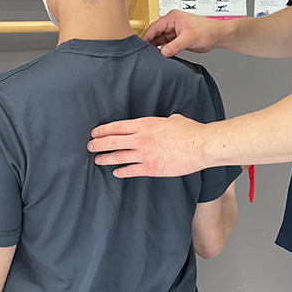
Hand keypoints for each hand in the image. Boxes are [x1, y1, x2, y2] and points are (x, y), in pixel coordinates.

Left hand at [88, 114, 209, 177]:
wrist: (201, 146)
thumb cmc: (191, 131)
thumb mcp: (173, 119)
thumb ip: (164, 121)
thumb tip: (166, 121)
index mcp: (145, 124)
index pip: (117, 126)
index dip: (102, 130)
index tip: (94, 133)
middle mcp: (142, 138)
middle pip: (112, 141)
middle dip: (97, 144)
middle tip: (90, 146)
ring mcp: (145, 154)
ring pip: (118, 157)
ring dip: (105, 158)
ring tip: (98, 160)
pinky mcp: (151, 168)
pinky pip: (131, 170)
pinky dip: (121, 171)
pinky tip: (116, 172)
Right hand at [142, 10, 227, 56]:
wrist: (218, 36)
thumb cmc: (208, 29)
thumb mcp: (189, 38)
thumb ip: (175, 46)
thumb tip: (163, 52)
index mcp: (172, 18)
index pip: (154, 27)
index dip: (147, 36)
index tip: (141, 46)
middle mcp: (172, 24)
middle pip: (155, 34)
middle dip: (150, 43)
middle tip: (146, 53)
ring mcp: (174, 32)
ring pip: (160, 40)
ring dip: (157, 48)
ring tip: (152, 56)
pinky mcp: (178, 40)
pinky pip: (167, 45)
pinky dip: (163, 51)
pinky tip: (161, 56)